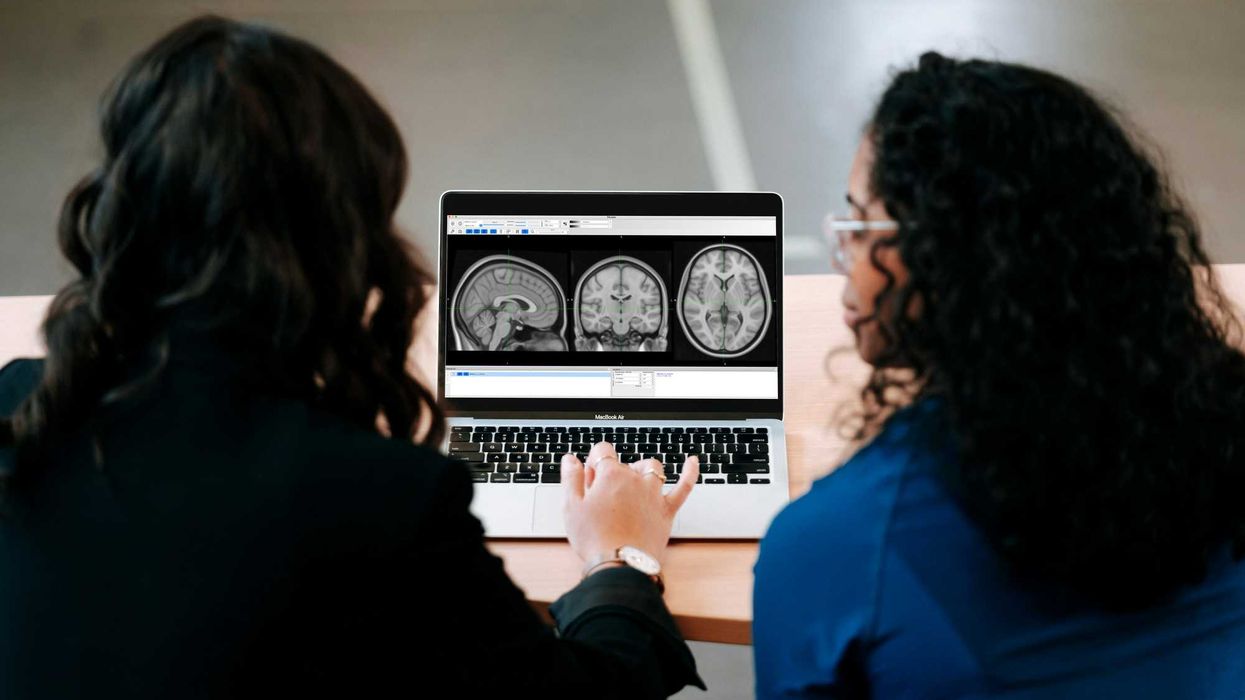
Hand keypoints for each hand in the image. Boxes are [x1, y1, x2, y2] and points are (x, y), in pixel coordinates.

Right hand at [562, 442, 698, 566]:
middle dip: (611, 474)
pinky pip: (684, 486)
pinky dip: (689, 472)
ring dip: (640, 470)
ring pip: (651, 469)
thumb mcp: (571, 507)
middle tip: (600, 498)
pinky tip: (693, 461)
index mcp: (610, 475)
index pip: (602, 451)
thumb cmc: (594, 538)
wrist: (620, 565)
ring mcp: (653, 494)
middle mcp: (635, 479)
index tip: (589, 479)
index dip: (593, 463)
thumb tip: (570, 459)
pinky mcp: (666, 510)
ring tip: (630, 484)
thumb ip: (571, 478)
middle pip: (623, 463)